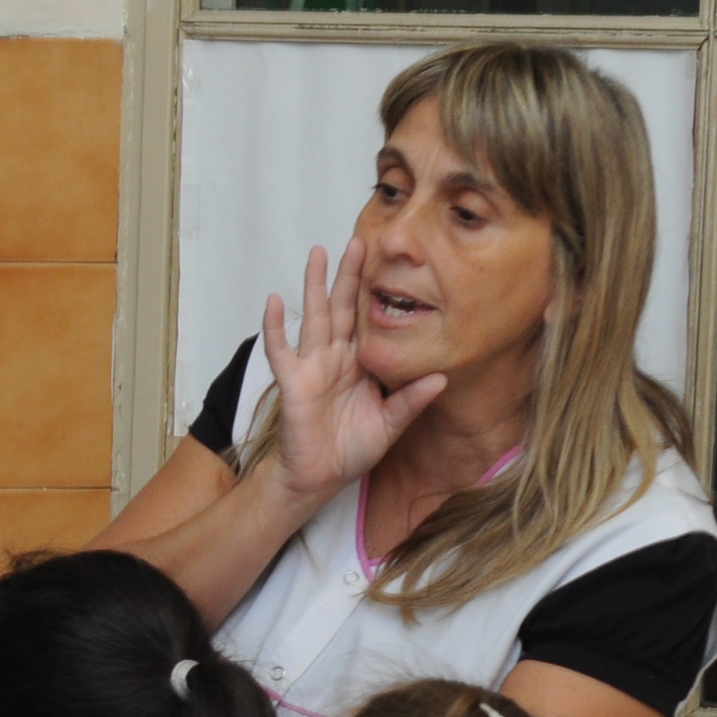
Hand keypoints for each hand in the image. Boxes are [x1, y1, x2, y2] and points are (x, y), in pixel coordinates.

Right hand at [256, 234, 446, 503]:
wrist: (318, 477)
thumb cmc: (350, 450)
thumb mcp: (390, 424)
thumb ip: (412, 401)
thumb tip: (441, 377)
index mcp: (361, 363)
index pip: (370, 320)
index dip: (377, 293)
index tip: (391, 261)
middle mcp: (336, 358)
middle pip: (344, 308)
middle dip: (350, 275)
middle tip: (358, 240)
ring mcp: (312, 366)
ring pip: (316, 317)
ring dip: (315, 286)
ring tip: (317, 254)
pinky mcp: (293, 382)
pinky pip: (283, 350)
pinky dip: (276, 326)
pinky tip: (274, 300)